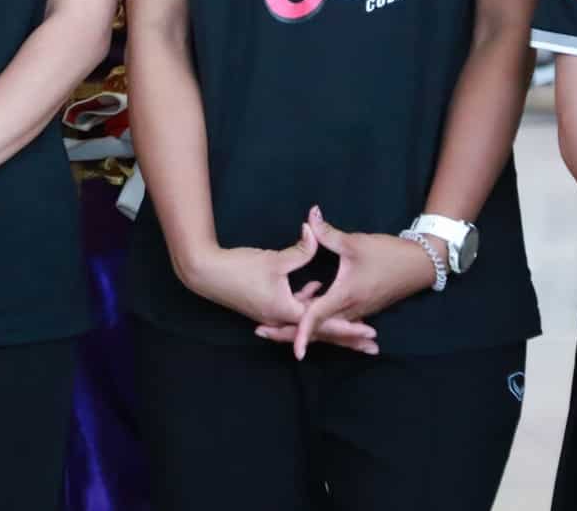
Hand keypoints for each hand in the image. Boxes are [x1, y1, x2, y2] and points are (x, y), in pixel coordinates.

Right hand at [180, 227, 378, 356]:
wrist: (205, 273)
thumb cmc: (238, 268)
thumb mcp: (273, 259)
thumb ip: (301, 249)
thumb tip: (315, 230)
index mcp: (286, 310)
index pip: (324, 322)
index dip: (350, 326)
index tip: (371, 331)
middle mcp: (281, 319)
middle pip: (320, 332)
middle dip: (347, 338)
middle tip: (372, 346)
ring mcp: (273, 316)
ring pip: (308, 325)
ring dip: (331, 326)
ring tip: (355, 330)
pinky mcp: (266, 308)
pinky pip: (295, 314)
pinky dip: (309, 308)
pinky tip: (315, 291)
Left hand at [280, 207, 435, 358]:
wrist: (420, 265)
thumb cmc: (389, 255)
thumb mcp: (356, 243)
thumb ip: (328, 233)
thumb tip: (309, 215)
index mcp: (347, 296)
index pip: (318, 318)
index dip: (301, 331)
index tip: (291, 349)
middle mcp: (352, 309)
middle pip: (318, 329)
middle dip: (291, 333)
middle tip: (263, 333)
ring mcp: (358, 311)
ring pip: (328, 327)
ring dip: (305, 330)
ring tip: (276, 329)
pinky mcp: (361, 307)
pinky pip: (337, 321)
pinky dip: (320, 324)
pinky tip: (308, 320)